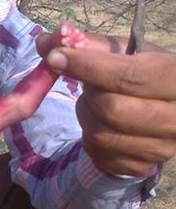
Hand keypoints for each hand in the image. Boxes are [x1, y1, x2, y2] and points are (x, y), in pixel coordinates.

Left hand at [42, 40, 175, 176]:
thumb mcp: (128, 52)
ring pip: (101, 134)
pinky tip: (101, 122)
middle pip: (112, 109)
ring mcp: (161, 148)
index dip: (87, 67)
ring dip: (86, 114)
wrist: (168, 110)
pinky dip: (89, 135)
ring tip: (96, 101)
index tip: (56, 57)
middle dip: (89, 93)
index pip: (128, 77)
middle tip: (90, 83)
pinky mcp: (142, 167)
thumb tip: (45, 41)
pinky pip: (98, 153)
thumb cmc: (146, 73)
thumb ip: (89, 45)